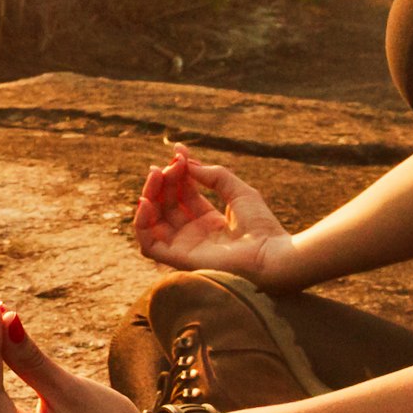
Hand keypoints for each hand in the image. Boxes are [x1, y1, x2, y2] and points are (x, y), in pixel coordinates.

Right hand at [133, 148, 288, 277]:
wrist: (271, 254)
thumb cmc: (262, 227)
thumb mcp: (239, 191)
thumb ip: (215, 175)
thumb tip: (188, 163)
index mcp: (210, 222)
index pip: (184, 194)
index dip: (179, 173)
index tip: (180, 152)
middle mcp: (194, 235)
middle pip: (167, 204)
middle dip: (165, 180)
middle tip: (170, 164)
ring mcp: (185, 247)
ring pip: (153, 221)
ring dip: (150, 195)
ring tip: (156, 176)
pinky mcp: (179, 259)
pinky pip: (148, 244)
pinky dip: (141, 223)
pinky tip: (147, 201)